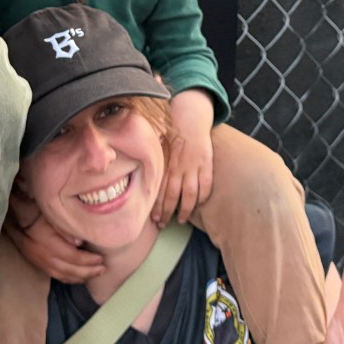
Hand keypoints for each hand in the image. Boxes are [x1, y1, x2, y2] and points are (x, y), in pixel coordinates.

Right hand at [5, 211, 104, 283]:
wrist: (16, 219)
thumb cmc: (37, 215)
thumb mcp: (52, 217)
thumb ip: (65, 229)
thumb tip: (80, 242)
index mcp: (50, 245)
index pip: (74, 257)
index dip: (89, 260)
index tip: (101, 259)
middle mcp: (45, 258)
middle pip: (71, 270)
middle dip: (89, 271)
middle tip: (103, 269)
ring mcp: (41, 263)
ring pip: (64, 275)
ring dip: (81, 277)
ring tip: (94, 274)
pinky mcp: (38, 265)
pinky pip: (56, 276)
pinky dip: (69, 279)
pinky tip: (79, 277)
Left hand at [156, 93, 214, 223]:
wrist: (190, 118)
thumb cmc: (171, 134)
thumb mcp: (157, 145)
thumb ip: (150, 161)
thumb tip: (136, 173)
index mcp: (165, 163)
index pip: (160, 189)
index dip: (156, 206)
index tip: (153, 218)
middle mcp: (179, 167)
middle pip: (173, 195)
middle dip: (167, 212)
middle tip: (163, 224)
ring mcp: (194, 166)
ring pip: (190, 194)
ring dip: (185, 209)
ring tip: (181, 220)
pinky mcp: (206, 164)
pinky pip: (206, 185)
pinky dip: (203, 196)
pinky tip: (198, 205)